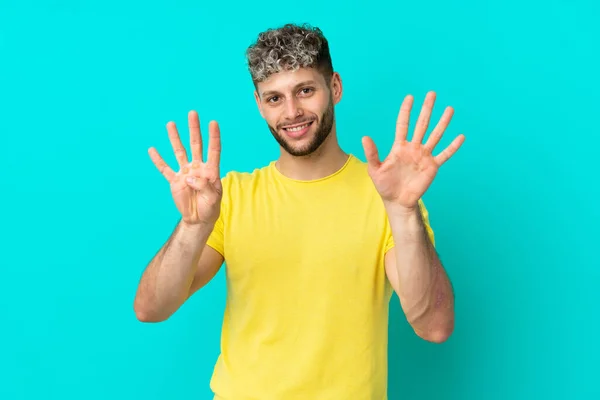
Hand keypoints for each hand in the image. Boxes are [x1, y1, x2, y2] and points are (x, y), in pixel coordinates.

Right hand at [148, 111, 222, 225]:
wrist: (199, 218)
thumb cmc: (210, 207)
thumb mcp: (213, 198)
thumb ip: (204, 186)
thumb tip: (189, 176)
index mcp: (211, 170)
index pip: (213, 150)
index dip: (213, 137)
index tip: (213, 123)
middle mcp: (198, 168)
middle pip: (196, 145)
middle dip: (194, 129)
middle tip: (192, 113)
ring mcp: (185, 173)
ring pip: (179, 152)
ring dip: (175, 138)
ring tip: (171, 124)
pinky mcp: (175, 181)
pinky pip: (165, 169)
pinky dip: (158, 160)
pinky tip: (152, 150)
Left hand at [362, 91, 464, 211]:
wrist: (397, 201)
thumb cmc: (384, 185)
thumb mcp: (375, 169)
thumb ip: (372, 153)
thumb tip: (364, 137)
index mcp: (399, 146)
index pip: (403, 124)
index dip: (406, 111)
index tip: (410, 97)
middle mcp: (413, 148)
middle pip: (421, 125)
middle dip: (426, 109)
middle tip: (432, 94)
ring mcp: (424, 156)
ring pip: (435, 135)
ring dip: (442, 123)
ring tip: (449, 109)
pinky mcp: (432, 167)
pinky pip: (444, 154)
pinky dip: (453, 147)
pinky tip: (461, 137)